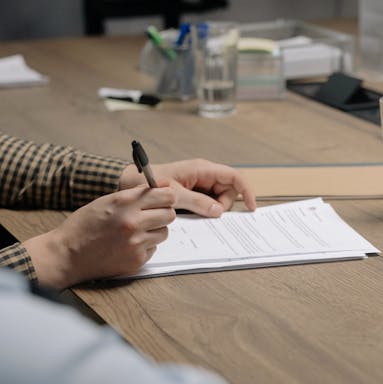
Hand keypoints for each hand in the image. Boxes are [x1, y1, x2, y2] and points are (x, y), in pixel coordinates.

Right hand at [23, 186, 176, 287]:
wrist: (67, 255)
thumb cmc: (84, 226)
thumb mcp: (107, 201)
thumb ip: (137, 193)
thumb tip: (163, 184)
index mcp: (124, 202)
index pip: (166, 196)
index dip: (166, 198)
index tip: (163, 200)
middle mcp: (132, 221)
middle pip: (170, 214)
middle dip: (162, 214)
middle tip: (149, 217)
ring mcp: (135, 242)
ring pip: (164, 232)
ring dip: (154, 231)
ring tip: (135, 232)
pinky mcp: (136, 260)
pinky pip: (153, 248)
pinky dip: (144, 246)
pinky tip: (127, 245)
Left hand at [119, 158, 256, 216]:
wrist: (131, 182)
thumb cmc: (151, 183)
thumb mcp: (175, 195)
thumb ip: (197, 202)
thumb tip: (218, 211)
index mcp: (203, 169)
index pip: (234, 177)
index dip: (246, 191)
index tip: (251, 207)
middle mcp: (204, 175)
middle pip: (228, 191)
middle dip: (223, 205)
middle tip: (206, 214)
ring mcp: (200, 184)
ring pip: (219, 199)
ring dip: (211, 209)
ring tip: (192, 212)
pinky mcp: (194, 192)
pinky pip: (207, 203)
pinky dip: (204, 210)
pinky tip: (192, 213)